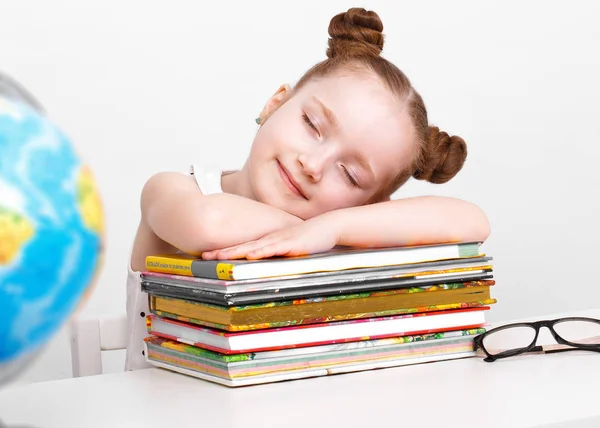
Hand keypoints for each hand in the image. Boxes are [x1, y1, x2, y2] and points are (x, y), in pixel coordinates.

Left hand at [201, 215, 339, 259]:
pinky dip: (260, 252)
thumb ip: (278, 257)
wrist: (327, 228)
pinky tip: (248, 255)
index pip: (243, 248)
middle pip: (242, 247)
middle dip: (222, 252)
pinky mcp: (290, 243)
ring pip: (252, 248)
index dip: (225, 251)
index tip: (208, 256)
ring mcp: (279, 241)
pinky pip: (272, 248)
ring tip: (217, 257)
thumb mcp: (290, 250)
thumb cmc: (310, 240)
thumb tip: (266, 269)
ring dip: (234, 252)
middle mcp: (269, 240)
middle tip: (203, 256)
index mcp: (268, 242)